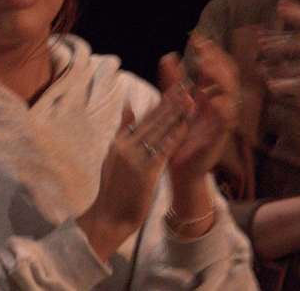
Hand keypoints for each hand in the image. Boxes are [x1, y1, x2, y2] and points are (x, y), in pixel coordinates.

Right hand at [79, 62, 189, 258]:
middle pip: (152, 119)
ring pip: (159, 130)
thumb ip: (122, 131)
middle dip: (170, 101)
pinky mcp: (146, 170)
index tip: (174, 88)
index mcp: (119, 142)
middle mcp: (126, 145)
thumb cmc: (113, 191)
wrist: (109, 216)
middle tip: (186, 84)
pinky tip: (186, 124)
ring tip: (190, 97)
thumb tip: (128, 106)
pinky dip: (175, 135)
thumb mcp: (113, 157)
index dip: (160, 102)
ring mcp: (135, 157)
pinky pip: (164, 148)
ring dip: (176, 113)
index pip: (142, 117)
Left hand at [168, 35, 239, 181]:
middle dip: (216, 59)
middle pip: (228, 76)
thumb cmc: (179, 138)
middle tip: (202, 46)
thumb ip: (171, 83)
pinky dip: (220, 107)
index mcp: (209, 97)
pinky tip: (210, 96)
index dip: (209, 52)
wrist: (181, 169)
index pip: (215, 68)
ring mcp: (222, 120)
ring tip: (205, 64)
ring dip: (219, 77)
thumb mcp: (173, 106)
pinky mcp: (220, 137)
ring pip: (230, 94)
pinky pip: (226, 119)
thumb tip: (168, 56)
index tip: (195, 37)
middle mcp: (220, 105)